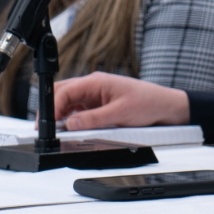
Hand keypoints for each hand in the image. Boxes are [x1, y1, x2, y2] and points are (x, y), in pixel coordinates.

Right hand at [52, 72, 189, 130]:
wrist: (166, 107)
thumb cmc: (148, 103)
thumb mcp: (120, 114)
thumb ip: (93, 119)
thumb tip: (71, 124)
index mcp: (96, 82)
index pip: (65, 91)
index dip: (53, 107)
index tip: (48, 123)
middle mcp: (92, 86)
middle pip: (62, 94)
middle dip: (51, 110)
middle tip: (46, 129)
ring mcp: (94, 95)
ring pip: (68, 103)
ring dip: (61, 116)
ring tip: (58, 132)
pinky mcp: (98, 105)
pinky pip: (79, 111)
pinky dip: (72, 120)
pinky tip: (72, 130)